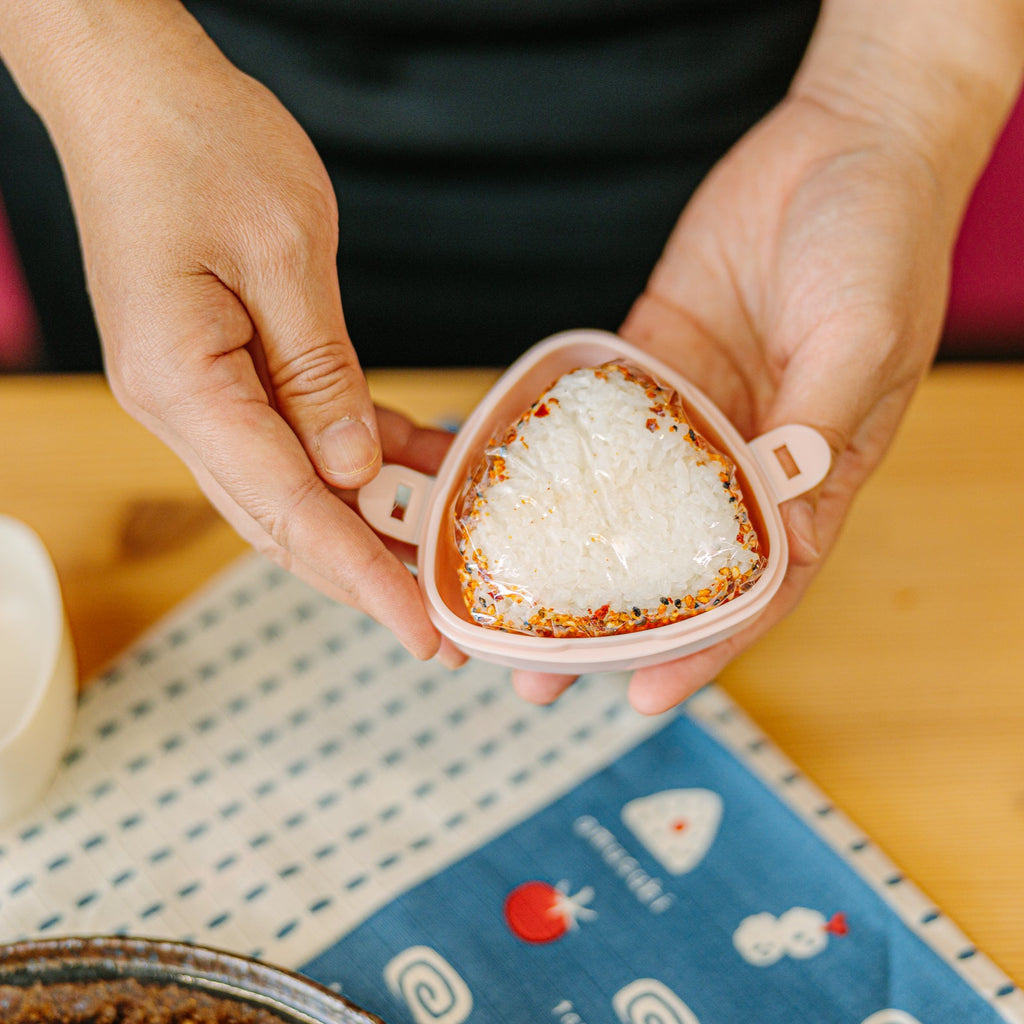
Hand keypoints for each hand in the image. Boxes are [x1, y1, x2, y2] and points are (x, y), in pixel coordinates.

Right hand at [23, 4, 449, 659]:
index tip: (421, 634)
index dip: (362, 580)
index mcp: (185, 386)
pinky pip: (301, 433)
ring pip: (296, 487)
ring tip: (445, 558)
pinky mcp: (227, 366)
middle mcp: (184, 406)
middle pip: (286, 520)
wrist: (138, 88)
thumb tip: (353, 471)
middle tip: (444, 623)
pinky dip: (362, 457)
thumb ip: (320, 374)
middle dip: (368, 574)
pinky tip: (422, 467)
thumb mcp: (284, 256)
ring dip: (369, 523)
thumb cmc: (200, 145)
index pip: (287, 512)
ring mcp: (202, 391)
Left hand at [512, 91, 971, 712]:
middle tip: (536, 677)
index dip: (705, 646)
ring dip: (565, 558)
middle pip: (671, 560)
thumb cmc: (879, 240)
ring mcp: (692, 413)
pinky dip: (553, 461)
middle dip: (608, 625)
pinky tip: (504, 499)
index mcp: (813, 473)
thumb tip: (783, 508)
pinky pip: (595, 421)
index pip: (757, 585)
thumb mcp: (860, 333)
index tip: (643, 696)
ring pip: (622, 503)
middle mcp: (745, 456)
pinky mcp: (652, 363)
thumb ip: (818, 420)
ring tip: (501, 612)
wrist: (843, 144)